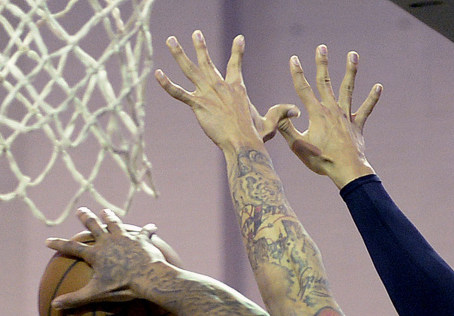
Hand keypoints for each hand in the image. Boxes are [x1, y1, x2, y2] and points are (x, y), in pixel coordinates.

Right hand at [45, 208, 165, 309]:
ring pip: (115, 224)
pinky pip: (144, 232)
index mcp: (95, 254)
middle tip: (80, 211)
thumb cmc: (122, 287)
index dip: (59, 244)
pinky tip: (152, 227)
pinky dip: (147, 230)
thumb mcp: (96, 294)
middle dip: (85, 218)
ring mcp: (125, 238)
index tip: (48, 241)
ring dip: (109, 217)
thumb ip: (75, 299)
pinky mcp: (141, 240)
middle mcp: (108, 241)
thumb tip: (54, 306)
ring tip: (105, 212)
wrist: (148, 278)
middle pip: (93, 226)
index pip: (72, 247)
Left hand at [155, 31, 297, 150]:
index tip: (239, 38)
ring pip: (190, 69)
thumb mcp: (271, 121)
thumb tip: (296, 110)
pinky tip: (157, 74)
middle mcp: (220, 86)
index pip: (237, 64)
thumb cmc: (256, 135)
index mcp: (237, 88)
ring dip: (178, 54)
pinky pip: (179, 93)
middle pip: (207, 61)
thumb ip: (281, 113)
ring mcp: (207, 94)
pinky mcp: (198, 105)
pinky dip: (167, 84)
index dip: (238, 51)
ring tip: (170, 40)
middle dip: (200, 46)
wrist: (243, 143)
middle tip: (195, 33)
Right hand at [277, 46, 380, 188]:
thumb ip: (285, 127)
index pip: (303, 89)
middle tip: (322, 47)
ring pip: (348, 89)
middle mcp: (332, 110)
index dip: (297, 73)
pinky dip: (372, 98)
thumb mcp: (297, 146)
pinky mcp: (357, 125)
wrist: (346, 170)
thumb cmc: (321, 160)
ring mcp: (346, 116)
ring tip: (353, 54)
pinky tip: (379, 86)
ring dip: (350, 71)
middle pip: (325, 82)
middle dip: (322, 63)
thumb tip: (280, 111)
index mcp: (316, 114)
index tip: (294, 58)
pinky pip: (366, 109)